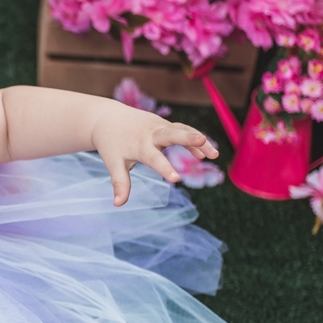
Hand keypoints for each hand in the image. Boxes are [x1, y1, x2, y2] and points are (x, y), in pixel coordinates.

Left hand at [91, 104, 218, 205]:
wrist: (108, 118)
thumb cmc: (111, 144)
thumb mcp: (114, 163)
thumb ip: (120, 183)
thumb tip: (118, 204)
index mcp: (139, 145)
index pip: (154, 158)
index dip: (164, 168)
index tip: (176, 179)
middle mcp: (151, 134)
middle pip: (171, 133)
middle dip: (187, 137)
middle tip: (202, 140)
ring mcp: (160, 127)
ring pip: (182, 130)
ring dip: (198, 140)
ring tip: (214, 155)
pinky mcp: (165, 125)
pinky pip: (183, 131)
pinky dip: (194, 140)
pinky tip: (205, 155)